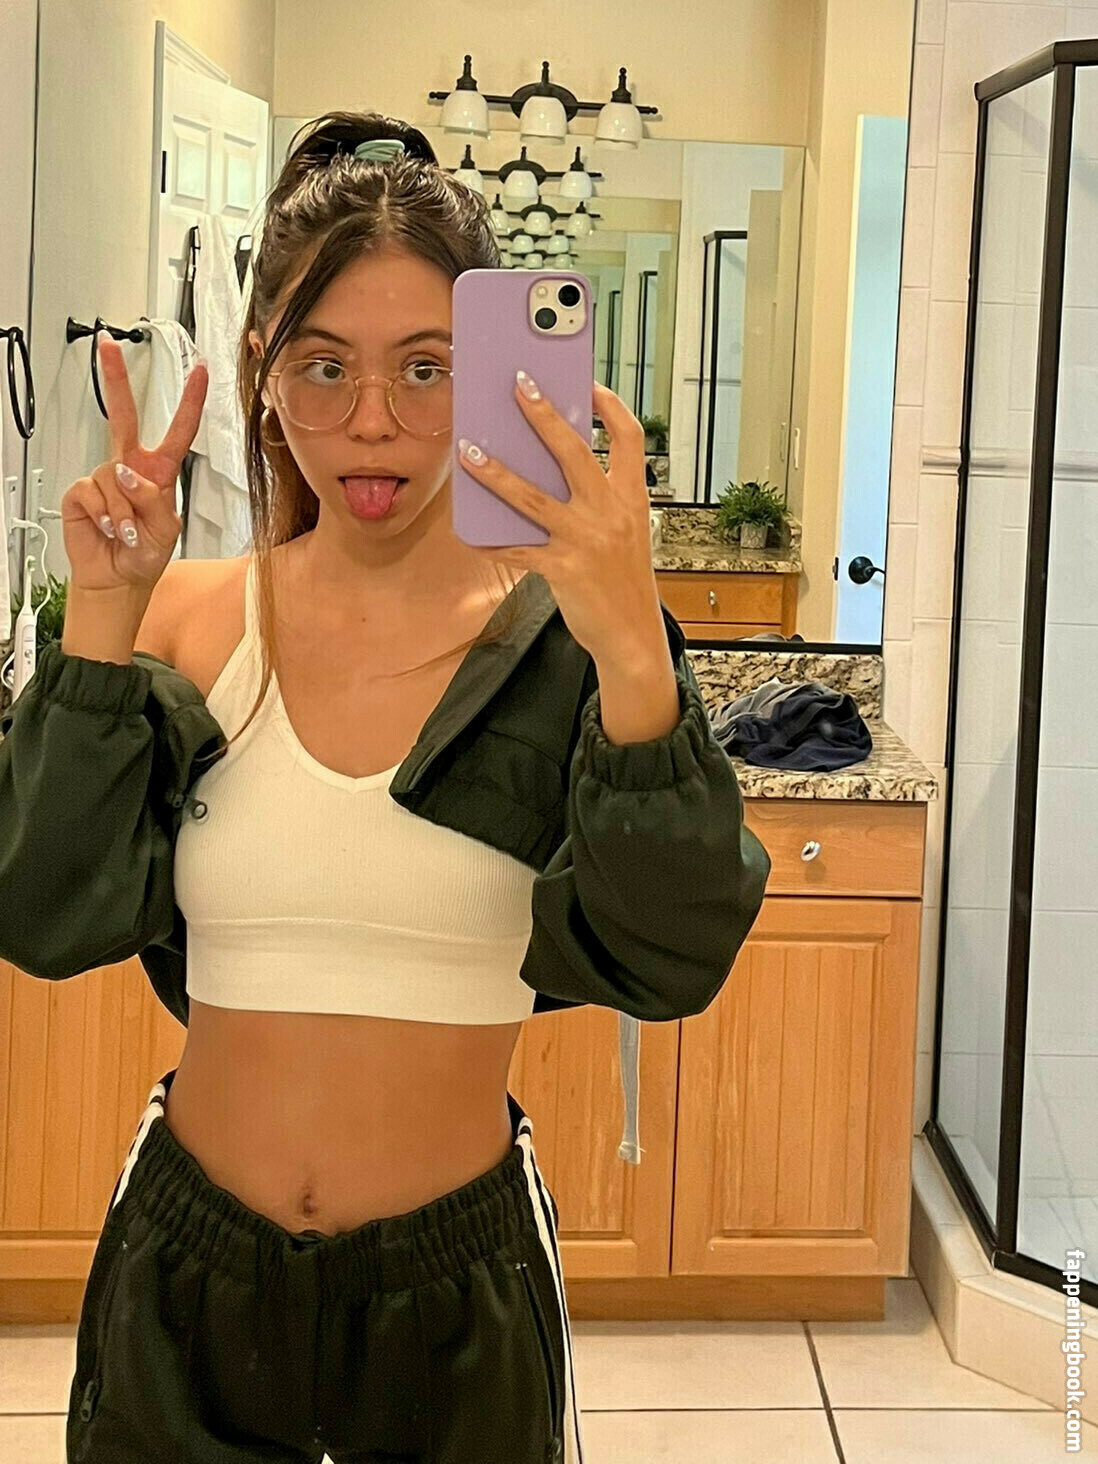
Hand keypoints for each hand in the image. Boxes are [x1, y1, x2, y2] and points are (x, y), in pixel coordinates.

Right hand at [60, 336, 207, 592]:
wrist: (117, 579)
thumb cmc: (145, 554)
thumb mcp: (166, 531)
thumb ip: (153, 501)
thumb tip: (127, 474)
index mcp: (159, 472)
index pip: (178, 431)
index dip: (190, 401)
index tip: (199, 370)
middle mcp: (131, 468)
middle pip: (123, 416)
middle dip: (115, 380)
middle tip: (108, 346)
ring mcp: (105, 478)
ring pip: (114, 478)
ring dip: (124, 512)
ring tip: (128, 533)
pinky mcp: (82, 492)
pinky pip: (93, 494)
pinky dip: (105, 516)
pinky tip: (109, 530)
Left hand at [458, 375, 662, 662]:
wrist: (633, 636)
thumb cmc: (622, 581)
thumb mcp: (624, 533)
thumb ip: (595, 501)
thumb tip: (541, 470)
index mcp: (632, 499)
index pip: (629, 438)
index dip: (610, 406)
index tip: (589, 383)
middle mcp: (611, 513)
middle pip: (574, 452)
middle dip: (543, 414)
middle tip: (518, 384)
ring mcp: (587, 541)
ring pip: (532, 497)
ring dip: (496, 472)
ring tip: (468, 451)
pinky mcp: (563, 570)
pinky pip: (516, 551)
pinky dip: (490, 542)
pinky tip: (468, 533)